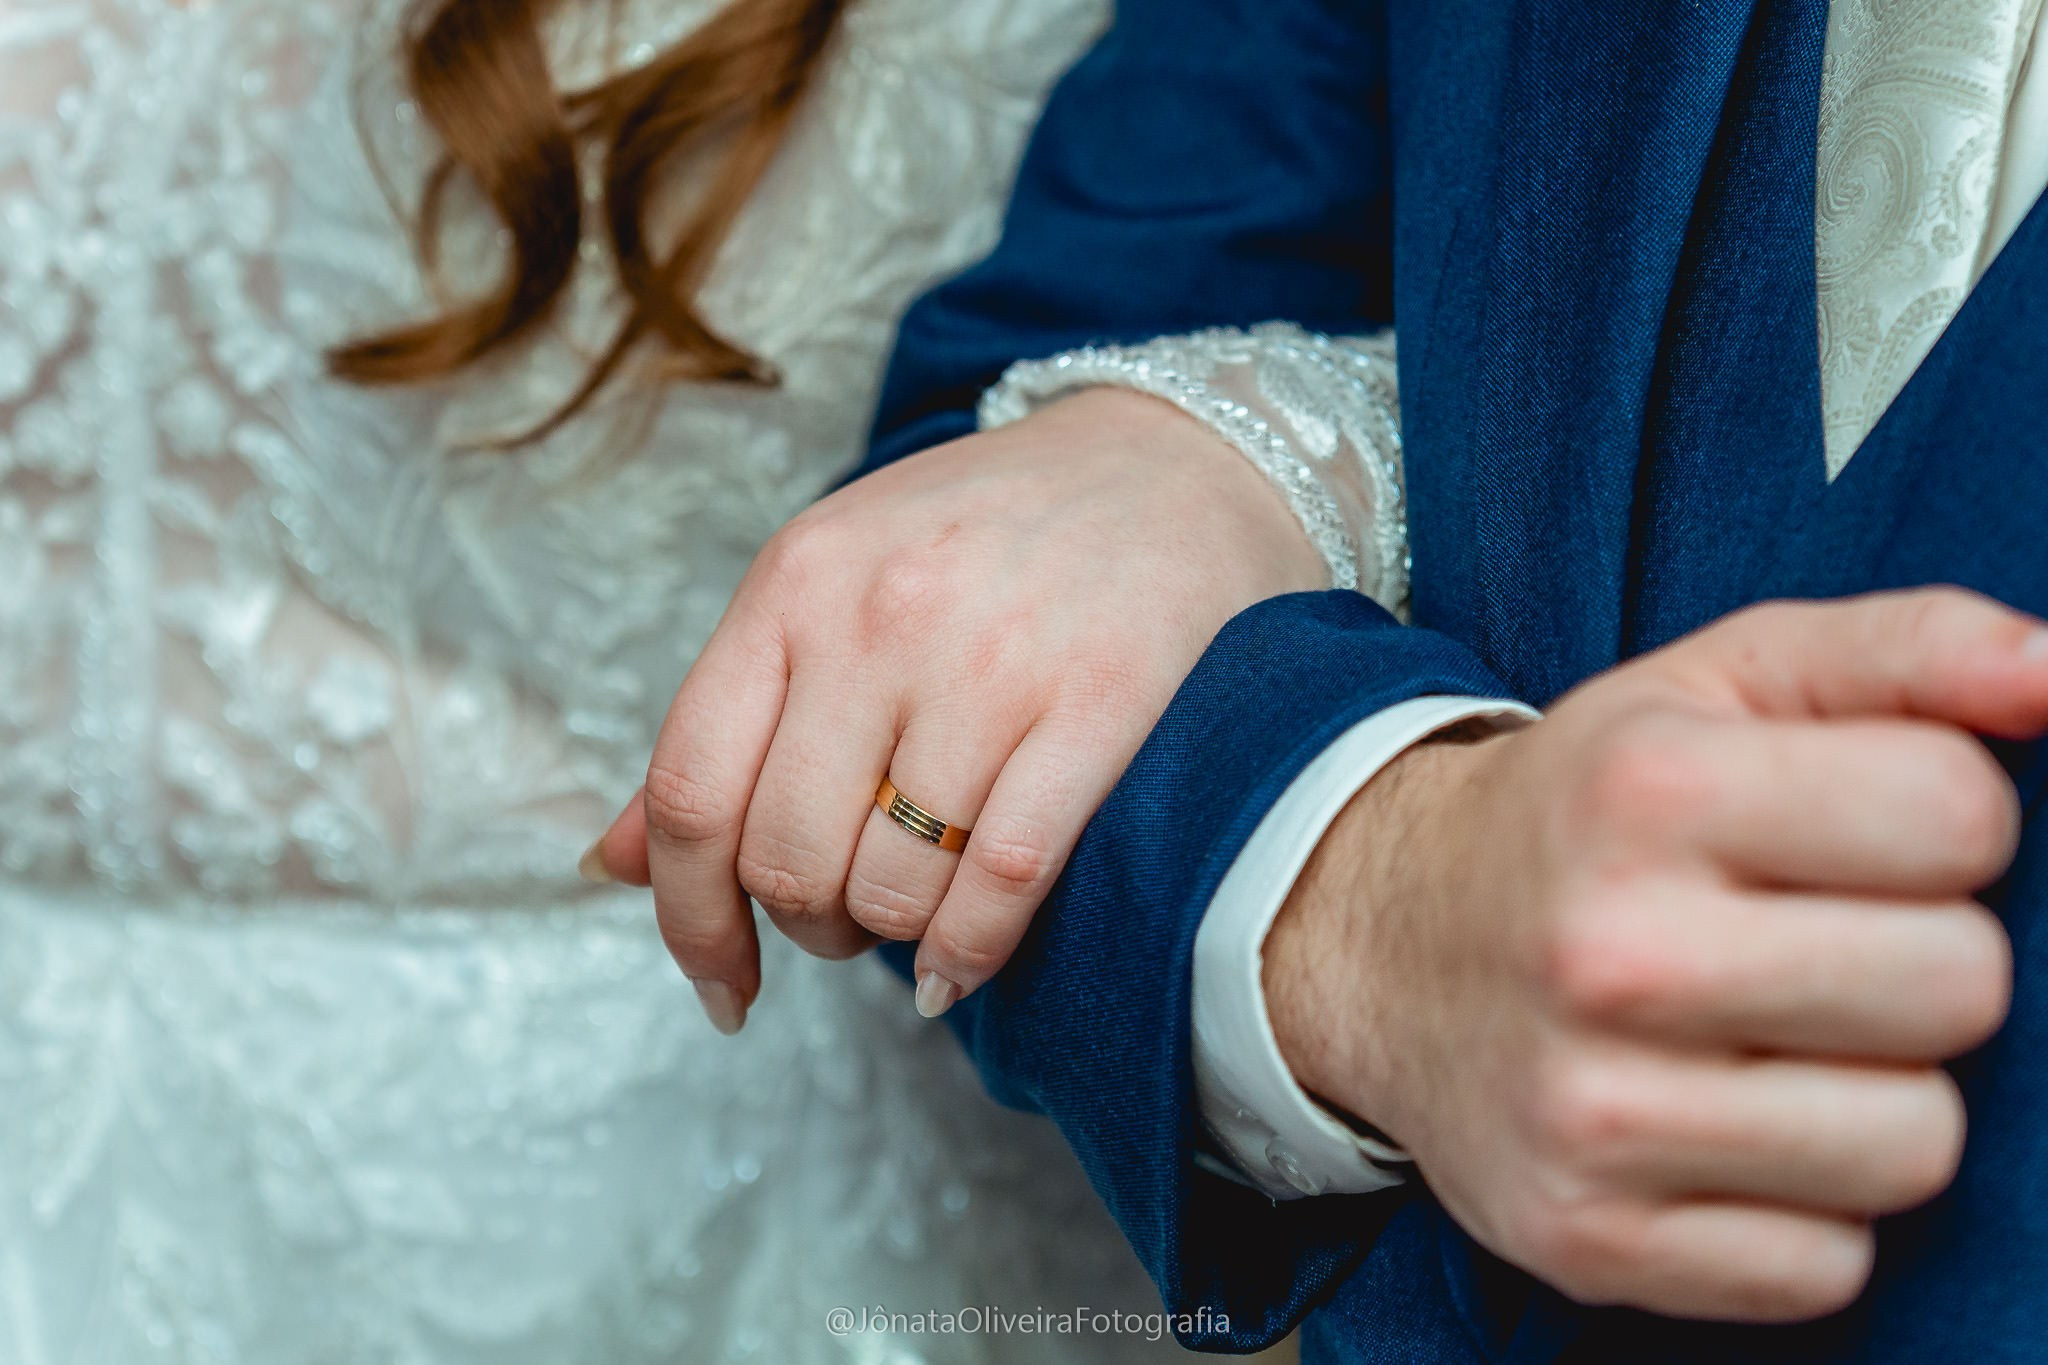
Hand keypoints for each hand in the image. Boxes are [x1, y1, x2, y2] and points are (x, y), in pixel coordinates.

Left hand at [590, 388, 1326, 1031]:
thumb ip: (728, 721)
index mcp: (793, 582)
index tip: (720, 982)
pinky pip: (1002, 878)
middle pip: (787, 856)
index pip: (691, 789)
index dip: (686, 918)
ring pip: (894, 885)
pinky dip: (972, 952)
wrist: (1173, 459)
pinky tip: (966, 964)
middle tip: (848, 926)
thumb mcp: (828, 586)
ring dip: (896, 940)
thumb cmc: (986, 537)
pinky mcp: (1101, 699)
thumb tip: (608, 862)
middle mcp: (879, 615)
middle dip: (807, 929)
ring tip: (920, 918)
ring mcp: (991, 656)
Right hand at [1266, 588, 2044, 1321]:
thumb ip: (1907, 649)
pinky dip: (1801, 1211)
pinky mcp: (1587, 1240)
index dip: (1940, 821)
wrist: (1381, 942)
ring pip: (1914, 1145)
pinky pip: (1827, 1266)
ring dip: (1873, 1096)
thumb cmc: (1588, 809)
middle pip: (1958, 988)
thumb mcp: (1719, 682)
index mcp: (1646, 788)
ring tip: (1776, 1044)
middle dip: (1917, 960)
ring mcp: (1591, 1113)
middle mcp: (1608, 953)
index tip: (1857, 831)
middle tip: (1815, 941)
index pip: (1960, 816)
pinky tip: (1724, 1135)